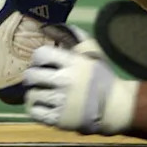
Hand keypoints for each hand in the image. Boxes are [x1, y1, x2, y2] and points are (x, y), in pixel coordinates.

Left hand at [23, 24, 138, 135]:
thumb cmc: (102, 78)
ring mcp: (61, 102)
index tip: (42, 63)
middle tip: (36, 78)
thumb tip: (54, 26)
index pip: (40, 54)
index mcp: (72, 63)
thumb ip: (76, 36)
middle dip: (31, 76)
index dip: (38, 58)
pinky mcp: (60, 120)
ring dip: (33, 93)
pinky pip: (35, 113)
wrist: (115, 107)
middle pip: (31, 75)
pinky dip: (35, 108)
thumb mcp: (93, 53)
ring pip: (31, 95)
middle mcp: (65, 81)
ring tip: (40, 92)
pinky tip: (42, 105)